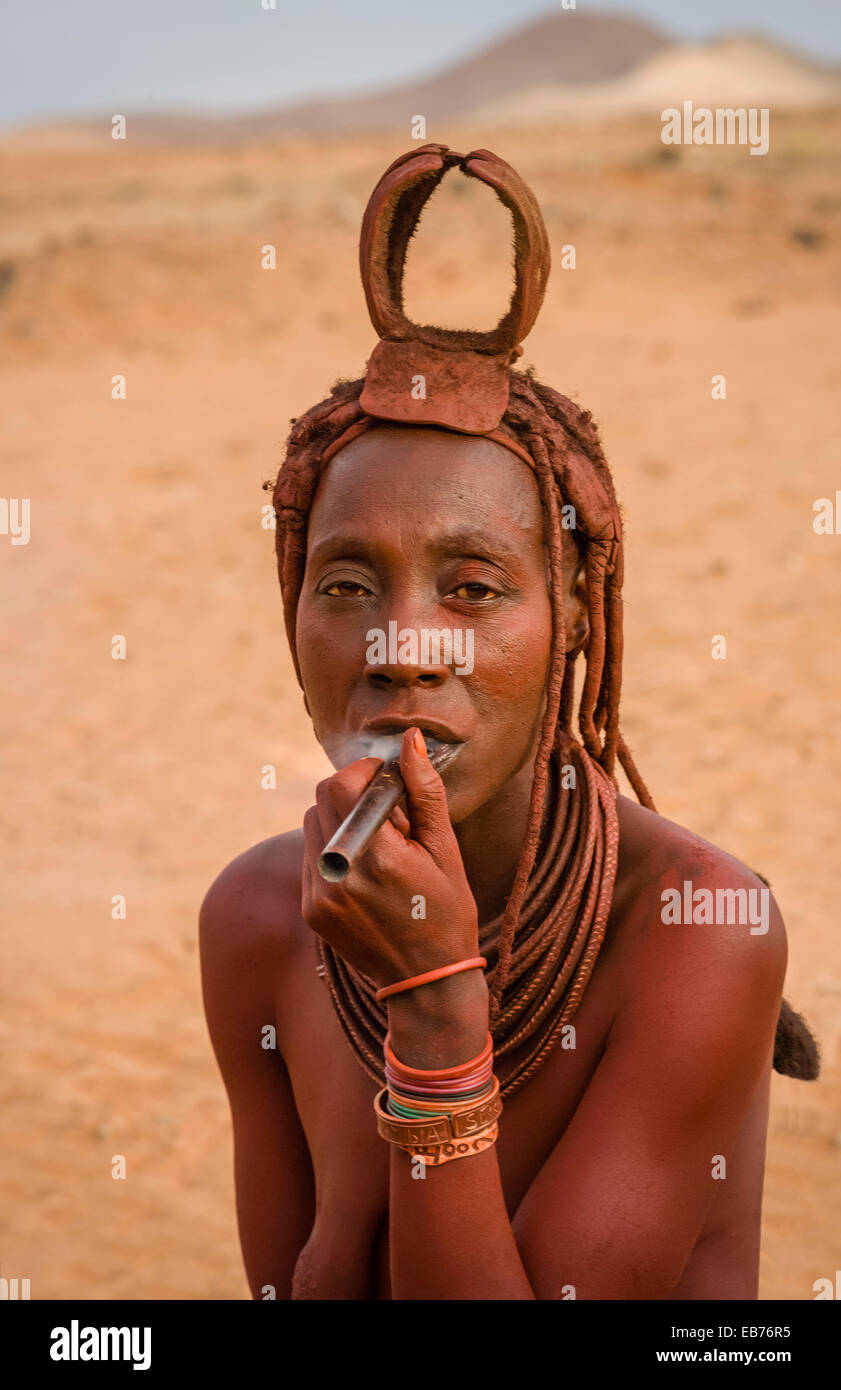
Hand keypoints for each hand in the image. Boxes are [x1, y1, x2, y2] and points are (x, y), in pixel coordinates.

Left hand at [301, 727, 479, 992]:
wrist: (425, 982)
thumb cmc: (447, 912)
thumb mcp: (445, 849)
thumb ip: (424, 791)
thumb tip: (410, 740)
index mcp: (375, 854)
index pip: (342, 784)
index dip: (364, 771)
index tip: (389, 780)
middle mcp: (337, 873)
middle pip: (322, 798)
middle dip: (353, 791)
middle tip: (389, 813)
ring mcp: (318, 893)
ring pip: (312, 824)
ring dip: (340, 819)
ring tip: (379, 844)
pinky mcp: (310, 909)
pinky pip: (310, 856)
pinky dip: (333, 849)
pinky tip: (366, 870)